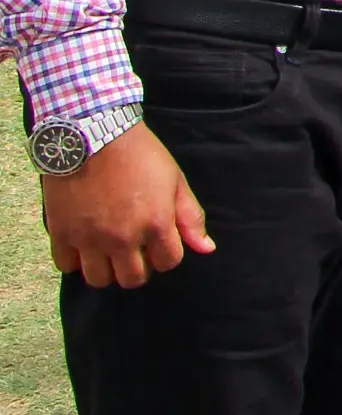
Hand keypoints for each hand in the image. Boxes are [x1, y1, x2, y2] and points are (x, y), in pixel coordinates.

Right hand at [41, 125, 211, 285]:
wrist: (94, 134)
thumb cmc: (140, 154)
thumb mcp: (175, 180)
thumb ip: (190, 218)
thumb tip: (206, 249)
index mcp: (155, 224)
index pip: (168, 263)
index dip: (167, 254)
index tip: (159, 242)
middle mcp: (122, 238)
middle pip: (133, 279)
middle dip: (139, 268)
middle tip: (135, 250)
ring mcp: (89, 238)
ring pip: (99, 279)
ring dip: (107, 270)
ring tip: (109, 251)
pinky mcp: (62, 233)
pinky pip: (66, 266)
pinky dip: (75, 260)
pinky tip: (84, 244)